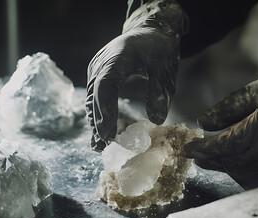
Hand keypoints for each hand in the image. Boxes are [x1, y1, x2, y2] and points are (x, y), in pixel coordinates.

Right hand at [85, 0, 187, 150]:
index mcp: (117, 58)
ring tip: (99, 146)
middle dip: (99, 122)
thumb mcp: (165, 69)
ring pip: (92, 98)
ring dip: (96, 121)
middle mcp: (102, 63)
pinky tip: (101, 132)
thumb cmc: (158, 48)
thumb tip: (156, 120)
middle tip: (103, 147)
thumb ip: (160, 92)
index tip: (108, 134)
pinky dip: (99, 113)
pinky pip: (96, 96)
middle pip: (94, 96)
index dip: (105, 111)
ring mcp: (98, 69)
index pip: (105, 87)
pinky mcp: (99, 75)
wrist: (150, 31)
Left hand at [184, 71, 257, 176]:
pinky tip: (232, 158)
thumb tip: (202, 122)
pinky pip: (257, 171)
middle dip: (211, 158)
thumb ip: (228, 107)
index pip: (228, 143)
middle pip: (233, 160)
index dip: (206, 148)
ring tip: (208, 157)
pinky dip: (241, 166)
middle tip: (193, 154)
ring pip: (244, 169)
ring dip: (224, 163)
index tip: (188, 148)